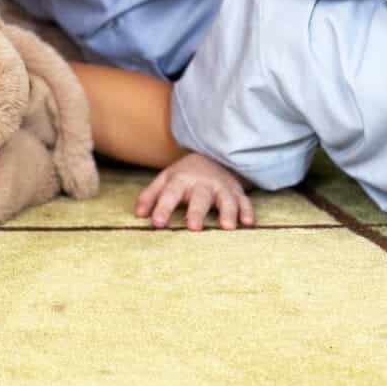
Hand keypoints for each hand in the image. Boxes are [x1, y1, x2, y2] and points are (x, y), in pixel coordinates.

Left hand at [134, 152, 253, 229]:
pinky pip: (245, 202)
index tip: (156, 223)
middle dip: (197, 212)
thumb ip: (150, 196)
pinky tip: (248, 223)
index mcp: (181, 180)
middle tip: (193, 228)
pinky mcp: (237, 193)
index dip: (163, 207)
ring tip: (227, 227)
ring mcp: (222, 188)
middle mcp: (202, 184)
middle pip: (199, 197)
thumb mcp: (164, 180)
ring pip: (226, 200)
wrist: (212, 157)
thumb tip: (138, 215)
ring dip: (227, 212)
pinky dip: (247, 211)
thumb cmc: (184, 176)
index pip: (170, 194)